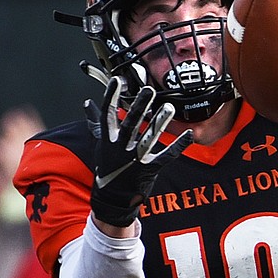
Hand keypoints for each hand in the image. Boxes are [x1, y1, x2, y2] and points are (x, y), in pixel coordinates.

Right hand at [86, 76, 192, 227]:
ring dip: (159, 123)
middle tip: (149, 90)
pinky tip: (189, 134)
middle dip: (139, 106)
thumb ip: (96, 122)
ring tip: (169, 106)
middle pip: (131, 123)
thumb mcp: (100, 143)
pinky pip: (167, 156)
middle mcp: (121, 147)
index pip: (108, 114)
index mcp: (108, 139)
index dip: (111, 97)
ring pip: (148, 138)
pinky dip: (178, 145)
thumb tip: (87, 103)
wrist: (112, 197)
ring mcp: (135, 159)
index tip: (117, 80)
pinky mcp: (150, 168)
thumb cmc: (108, 167)